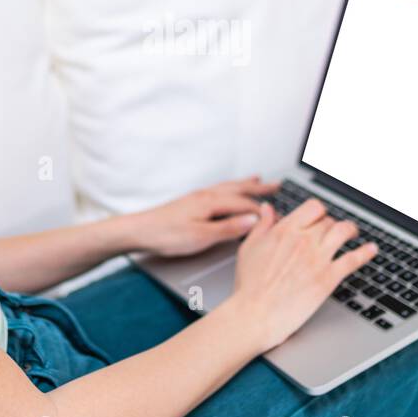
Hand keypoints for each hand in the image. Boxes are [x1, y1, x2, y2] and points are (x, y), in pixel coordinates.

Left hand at [128, 176, 281, 258]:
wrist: (138, 231)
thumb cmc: (166, 235)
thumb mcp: (201, 237)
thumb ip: (228, 229)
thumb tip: (253, 221)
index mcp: (211, 202)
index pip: (245, 204)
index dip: (263, 211)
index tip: (279, 216)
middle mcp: (206, 195)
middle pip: (239, 189)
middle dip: (259, 188)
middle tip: (277, 186)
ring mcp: (198, 197)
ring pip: (228, 187)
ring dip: (246, 184)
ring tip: (258, 179)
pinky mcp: (191, 202)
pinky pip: (218, 189)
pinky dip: (230, 187)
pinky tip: (227, 190)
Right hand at [225, 197, 378, 353]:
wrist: (255, 314)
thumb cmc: (248, 286)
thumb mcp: (249, 248)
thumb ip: (262, 225)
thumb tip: (268, 209)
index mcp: (285, 231)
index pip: (313, 208)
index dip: (319, 212)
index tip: (319, 218)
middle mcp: (304, 240)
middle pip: (328, 221)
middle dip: (331, 225)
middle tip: (332, 232)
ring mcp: (318, 258)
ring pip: (343, 232)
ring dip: (351, 230)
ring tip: (354, 233)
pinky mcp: (328, 278)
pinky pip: (353, 259)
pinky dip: (366, 253)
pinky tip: (372, 249)